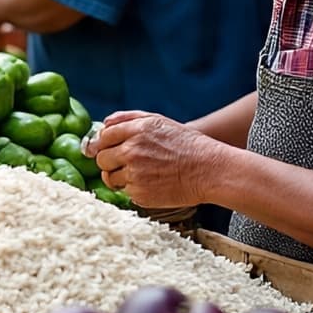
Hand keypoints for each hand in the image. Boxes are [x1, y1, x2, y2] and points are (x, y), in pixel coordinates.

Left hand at [84, 111, 224, 207]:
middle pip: (101, 158)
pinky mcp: (140, 194)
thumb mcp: (158, 121)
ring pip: (110, 178)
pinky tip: (151, 183)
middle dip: (109, 161)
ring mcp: (135, 174)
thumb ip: (128, 119)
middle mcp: (132, 151)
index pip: (103, 137)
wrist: (210, 171)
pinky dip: (134, 189)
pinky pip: (125, 192)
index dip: (102, 144)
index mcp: (136, 130)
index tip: (107, 149)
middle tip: (125, 162)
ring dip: (119, 177)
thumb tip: (103, 124)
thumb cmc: (186, 145)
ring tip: (141, 174)